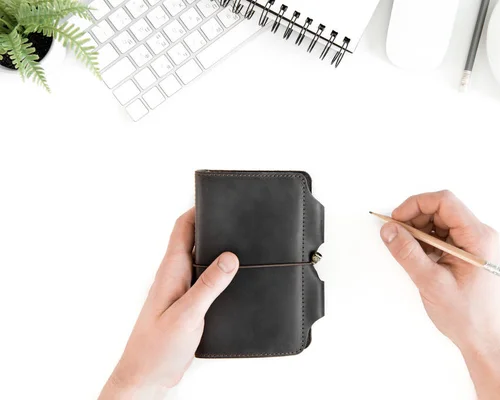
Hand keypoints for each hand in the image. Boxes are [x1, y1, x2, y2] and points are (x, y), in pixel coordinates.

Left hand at [99, 208, 238, 399]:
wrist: (145, 378)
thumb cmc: (156, 350)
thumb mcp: (187, 315)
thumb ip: (208, 286)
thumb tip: (229, 257)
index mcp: (170, 271)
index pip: (182, 229)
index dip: (198, 210)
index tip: (218, 200)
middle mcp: (174, 276)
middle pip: (193, 240)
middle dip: (213, 227)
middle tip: (236, 219)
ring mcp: (180, 290)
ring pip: (200, 261)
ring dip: (217, 251)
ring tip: (239, 245)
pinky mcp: (187, 305)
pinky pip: (204, 280)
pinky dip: (218, 274)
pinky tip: (232, 280)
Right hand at [380, 191, 499, 398]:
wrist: (486, 341)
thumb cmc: (468, 316)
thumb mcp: (432, 283)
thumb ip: (407, 253)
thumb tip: (389, 230)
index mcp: (478, 237)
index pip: (444, 201)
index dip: (415, 205)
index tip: (396, 220)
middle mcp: (480, 236)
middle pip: (441, 209)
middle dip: (415, 219)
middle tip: (397, 237)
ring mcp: (475, 244)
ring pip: (441, 222)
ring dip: (420, 232)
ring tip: (410, 253)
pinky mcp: (468, 253)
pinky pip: (444, 236)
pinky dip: (427, 243)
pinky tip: (421, 260)